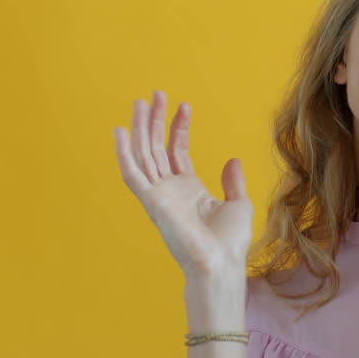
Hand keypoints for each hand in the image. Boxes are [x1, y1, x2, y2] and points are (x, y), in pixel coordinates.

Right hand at [113, 90, 252, 277]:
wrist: (220, 263)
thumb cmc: (229, 242)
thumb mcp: (238, 204)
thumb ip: (232, 182)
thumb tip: (232, 161)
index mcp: (189, 190)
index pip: (177, 151)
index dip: (178, 128)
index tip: (183, 106)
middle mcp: (170, 190)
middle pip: (157, 147)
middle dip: (156, 121)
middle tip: (157, 94)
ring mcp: (159, 195)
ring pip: (144, 154)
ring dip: (141, 128)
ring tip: (141, 102)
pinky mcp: (151, 202)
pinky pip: (132, 174)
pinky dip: (124, 153)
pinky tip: (120, 131)